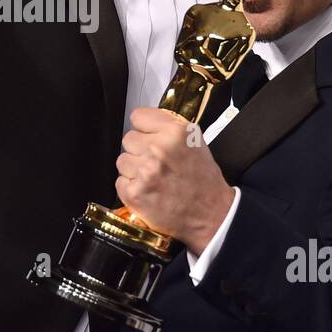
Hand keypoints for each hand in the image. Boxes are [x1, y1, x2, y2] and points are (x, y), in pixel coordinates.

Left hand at [116, 107, 235, 255]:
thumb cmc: (204, 181)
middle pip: (128, 138)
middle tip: (156, 163)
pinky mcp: (135, 193)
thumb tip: (147, 122)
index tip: (148, 136)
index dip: (144, 128)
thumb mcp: (195, 142)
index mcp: (175, 132)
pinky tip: (149, 191)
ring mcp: (145, 172)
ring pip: (122, 160)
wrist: (211, 215)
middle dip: (139, 150)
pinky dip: (131, 188)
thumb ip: (170, 127)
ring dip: (134, 170)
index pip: (138, 116)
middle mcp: (159, 149)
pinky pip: (120, 182)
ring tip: (154, 179)